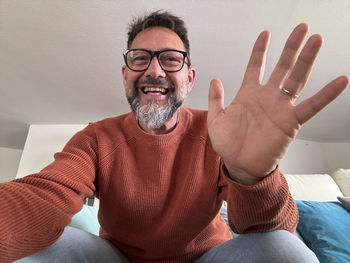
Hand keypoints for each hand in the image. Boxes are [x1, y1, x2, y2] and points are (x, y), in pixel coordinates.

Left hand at [207, 23, 348, 184]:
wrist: (240, 165)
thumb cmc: (228, 144)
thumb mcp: (216, 120)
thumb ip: (216, 99)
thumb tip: (215, 79)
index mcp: (248, 94)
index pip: (256, 66)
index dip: (261, 50)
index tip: (266, 33)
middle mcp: (267, 97)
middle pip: (282, 67)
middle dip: (292, 47)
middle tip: (302, 28)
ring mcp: (280, 108)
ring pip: (297, 79)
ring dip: (307, 60)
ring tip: (316, 41)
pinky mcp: (291, 122)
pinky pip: (311, 106)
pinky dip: (326, 94)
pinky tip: (341, 81)